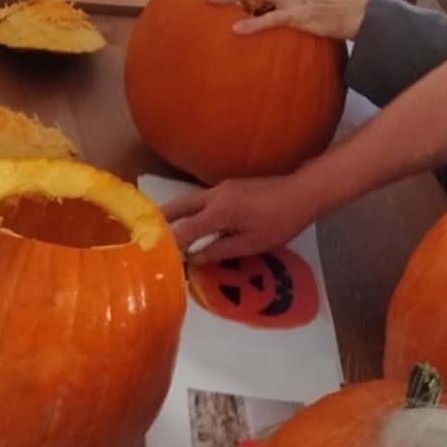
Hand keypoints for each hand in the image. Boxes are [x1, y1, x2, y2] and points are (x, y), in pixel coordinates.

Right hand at [161, 175, 315, 265]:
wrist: (303, 193)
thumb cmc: (281, 222)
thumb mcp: (252, 244)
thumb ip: (221, 251)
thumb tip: (194, 259)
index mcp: (219, 212)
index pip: (185, 231)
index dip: (170, 245)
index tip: (155, 255)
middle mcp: (214, 196)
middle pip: (179, 207)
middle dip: (161, 220)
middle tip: (143, 233)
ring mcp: (220, 188)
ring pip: (188, 201)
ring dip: (173, 214)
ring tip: (160, 229)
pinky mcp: (228, 187)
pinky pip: (200, 200)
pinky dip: (189, 211)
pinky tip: (188, 222)